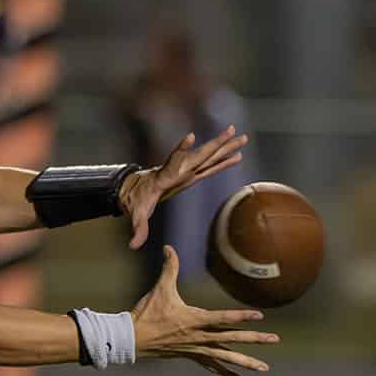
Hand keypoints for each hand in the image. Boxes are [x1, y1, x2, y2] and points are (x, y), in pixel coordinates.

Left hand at [120, 126, 247, 248]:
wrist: (136, 189)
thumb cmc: (136, 200)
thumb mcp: (136, 215)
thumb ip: (138, 229)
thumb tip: (133, 246)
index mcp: (165, 176)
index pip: (174, 161)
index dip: (181, 150)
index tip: (190, 136)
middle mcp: (179, 170)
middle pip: (200, 154)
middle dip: (216, 143)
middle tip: (232, 130)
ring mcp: (187, 171)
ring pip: (209, 157)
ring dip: (225, 147)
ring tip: (242, 136)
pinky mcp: (192, 175)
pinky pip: (211, 167)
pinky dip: (224, 161)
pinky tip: (238, 156)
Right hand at [131, 246, 278, 375]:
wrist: (133, 339)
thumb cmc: (147, 313)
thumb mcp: (160, 289)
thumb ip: (169, 267)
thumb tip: (168, 247)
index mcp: (194, 319)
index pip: (223, 318)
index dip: (241, 317)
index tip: (259, 316)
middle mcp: (199, 336)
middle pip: (232, 339)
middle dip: (255, 339)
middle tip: (275, 339)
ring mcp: (196, 348)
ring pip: (225, 357)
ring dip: (246, 362)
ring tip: (264, 368)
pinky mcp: (191, 355)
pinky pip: (212, 366)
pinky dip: (225, 372)